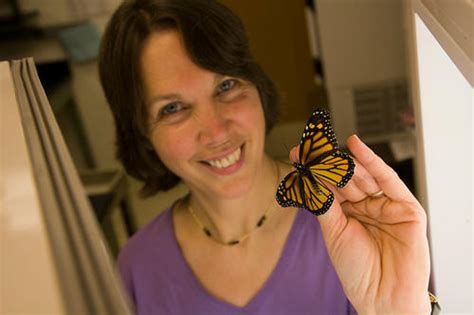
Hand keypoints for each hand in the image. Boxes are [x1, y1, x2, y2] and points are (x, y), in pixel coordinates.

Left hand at [290, 135, 430, 313]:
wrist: (383, 296)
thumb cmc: (357, 270)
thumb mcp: (334, 232)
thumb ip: (324, 202)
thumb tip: (308, 176)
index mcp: (348, 213)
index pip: (330, 185)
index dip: (314, 170)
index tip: (296, 154)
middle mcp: (366, 206)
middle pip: (345, 177)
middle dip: (326, 162)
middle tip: (308, 148)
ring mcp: (385, 205)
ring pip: (363, 176)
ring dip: (343, 162)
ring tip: (325, 151)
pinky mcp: (405, 207)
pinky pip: (387, 179)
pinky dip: (371, 161)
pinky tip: (355, 145)